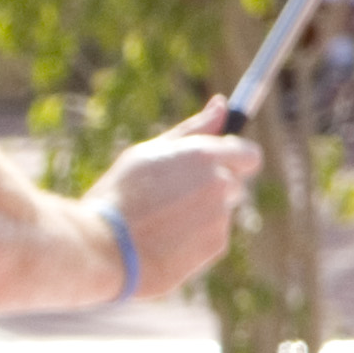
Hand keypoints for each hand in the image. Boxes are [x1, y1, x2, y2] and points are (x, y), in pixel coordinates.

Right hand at [93, 100, 259, 299]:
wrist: (104, 248)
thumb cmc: (119, 196)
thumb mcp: (148, 153)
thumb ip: (192, 130)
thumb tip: (221, 104)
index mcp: (203, 154)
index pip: (248, 154)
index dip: (235, 159)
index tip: (218, 166)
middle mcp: (220, 182)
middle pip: (235, 184)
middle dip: (214, 188)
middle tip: (175, 198)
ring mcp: (222, 215)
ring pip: (221, 211)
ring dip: (202, 214)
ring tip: (162, 222)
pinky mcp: (217, 245)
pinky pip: (213, 236)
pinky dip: (196, 239)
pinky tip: (166, 240)